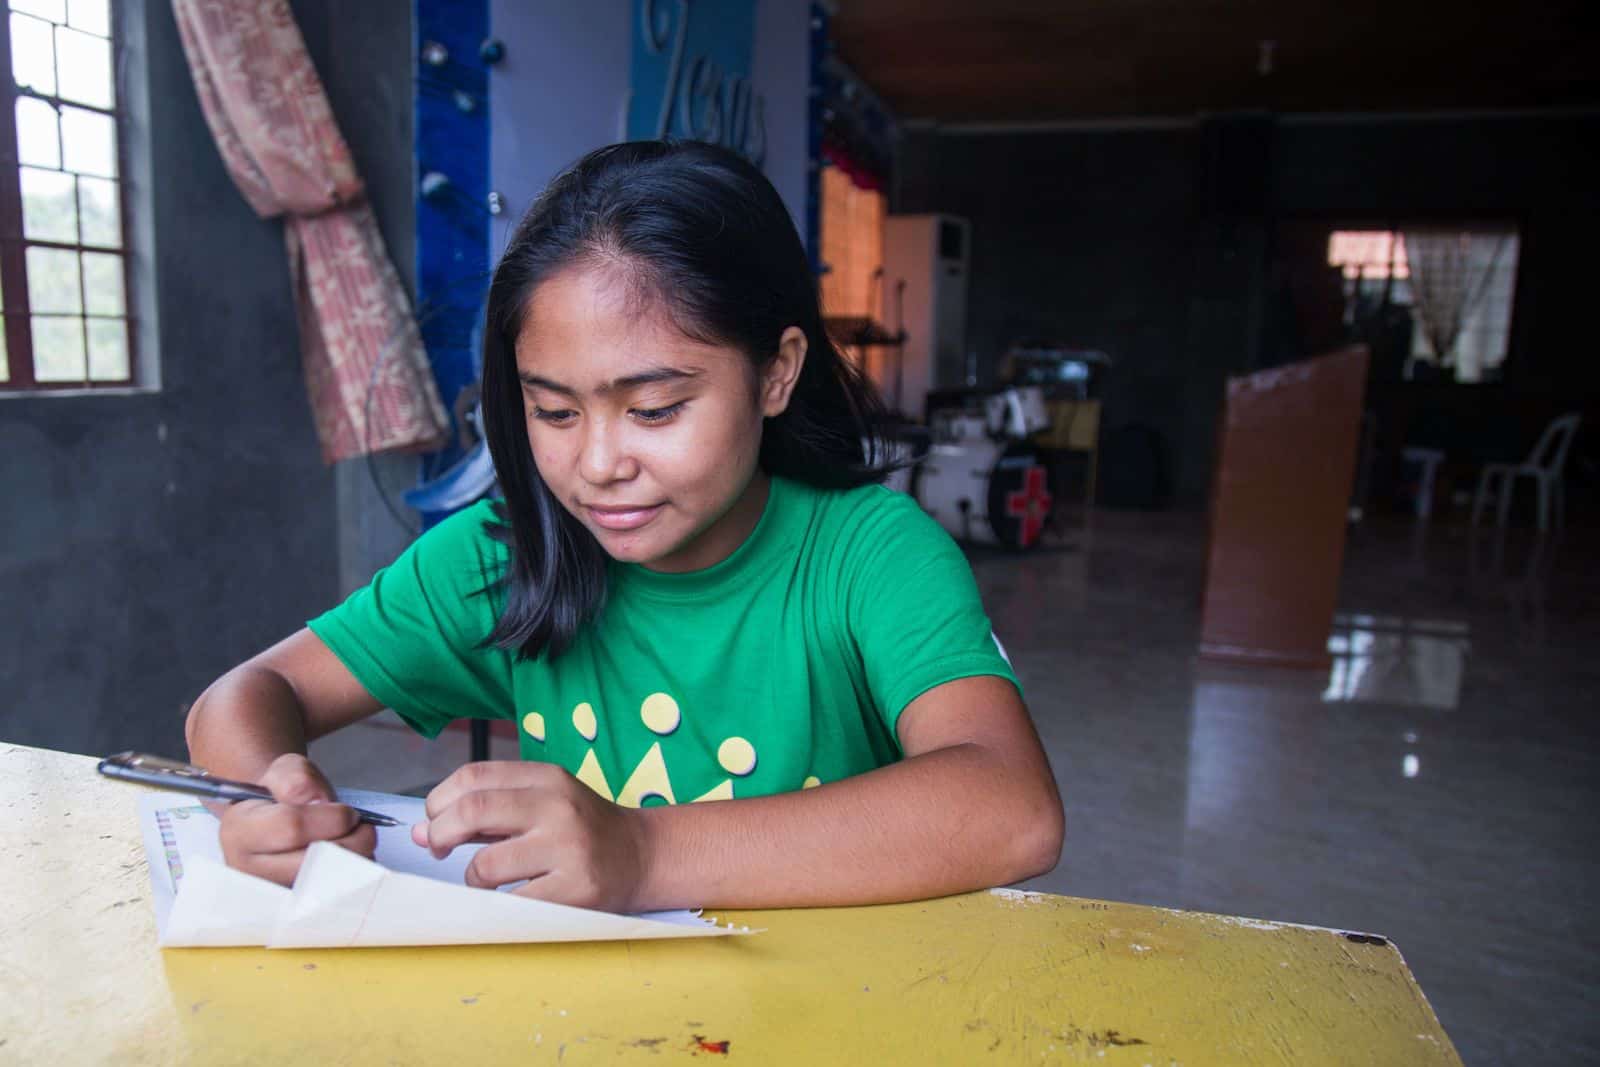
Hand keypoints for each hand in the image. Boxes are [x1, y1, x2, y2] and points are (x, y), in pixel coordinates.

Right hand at [214, 753, 376, 885]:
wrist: (276, 820)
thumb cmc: (279, 796)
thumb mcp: (283, 772)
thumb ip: (297, 779)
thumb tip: (317, 801)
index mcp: (239, 832)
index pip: (291, 827)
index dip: (331, 817)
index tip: (347, 811)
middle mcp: (250, 870)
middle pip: (315, 861)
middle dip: (352, 840)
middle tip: (359, 825)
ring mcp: (273, 893)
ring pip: (331, 883)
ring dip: (357, 858)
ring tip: (353, 839)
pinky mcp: (296, 907)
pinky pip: (338, 895)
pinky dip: (354, 875)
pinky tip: (348, 857)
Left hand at [413, 761, 648, 911]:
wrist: (642, 857)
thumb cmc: (581, 831)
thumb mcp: (542, 804)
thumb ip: (486, 814)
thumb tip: (422, 830)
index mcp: (547, 778)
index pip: (474, 776)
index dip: (439, 800)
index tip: (434, 821)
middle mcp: (558, 806)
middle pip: (472, 810)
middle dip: (440, 834)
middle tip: (438, 849)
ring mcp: (568, 847)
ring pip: (485, 864)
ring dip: (471, 879)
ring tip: (485, 881)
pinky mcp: (576, 889)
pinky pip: (512, 902)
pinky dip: (498, 905)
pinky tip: (511, 898)